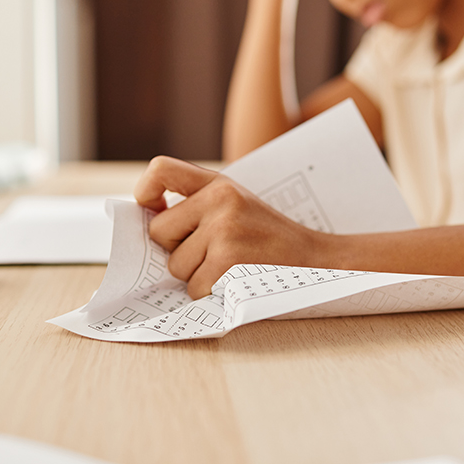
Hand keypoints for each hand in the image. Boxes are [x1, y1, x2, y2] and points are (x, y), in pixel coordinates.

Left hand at [134, 157, 327, 297]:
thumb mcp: (237, 206)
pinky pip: (194, 287)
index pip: (160, 170)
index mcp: (219, 183)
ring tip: (230, 267)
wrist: (318, 260)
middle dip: (176, 250)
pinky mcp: (229, 260)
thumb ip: (197, 207)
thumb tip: (146, 224)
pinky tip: (235, 281)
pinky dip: (210, 293)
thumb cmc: (270, 239)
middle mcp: (219, 200)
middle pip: (159, 232)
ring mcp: (224, 229)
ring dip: (196, 275)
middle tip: (211, 252)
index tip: (152, 211)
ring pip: (175, 265)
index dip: (145, 192)